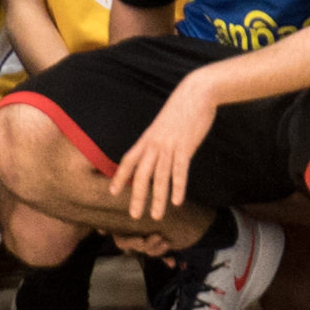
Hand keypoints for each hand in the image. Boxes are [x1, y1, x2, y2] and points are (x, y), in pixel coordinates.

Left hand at [120, 84, 213, 225]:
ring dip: (158, 198)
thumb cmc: (181, 109)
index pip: (128, 160)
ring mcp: (169, 146)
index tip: (112, 192)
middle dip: (137, 197)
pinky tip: (177, 201)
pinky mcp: (185, 146)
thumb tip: (153, 153)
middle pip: (141, 175)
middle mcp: (155, 144)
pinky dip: (178, 187)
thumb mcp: (162, 124)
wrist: (196, 92)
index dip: (119, 177)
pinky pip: (180, 170)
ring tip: (156, 216)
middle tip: (134, 216)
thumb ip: (156, 140)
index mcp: (147, 139)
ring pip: (160, 177)